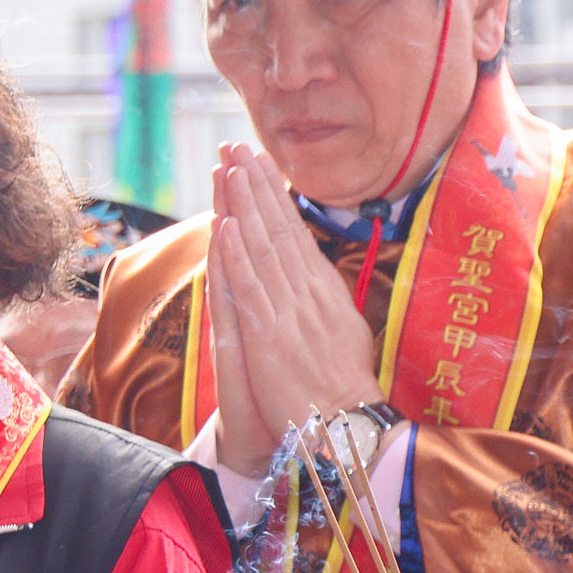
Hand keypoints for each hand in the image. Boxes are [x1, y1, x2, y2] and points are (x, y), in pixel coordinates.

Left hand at [207, 143, 384, 477]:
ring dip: (245, 207)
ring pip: (263, 250)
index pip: (297, 234)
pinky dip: (237, 255)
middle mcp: (310, 295)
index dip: (277, 197)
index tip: (262, 166)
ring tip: (230, 170)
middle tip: (240, 148)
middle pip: (279, 230)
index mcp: (327, 293)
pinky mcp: (269, 335)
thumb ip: (327, 305)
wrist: (346, 424)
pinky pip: (250, 287)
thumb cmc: (345, 388)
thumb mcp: (346, 334)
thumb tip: (319, 281)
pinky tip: (226, 226)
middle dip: (258, 186)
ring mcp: (290, 313)